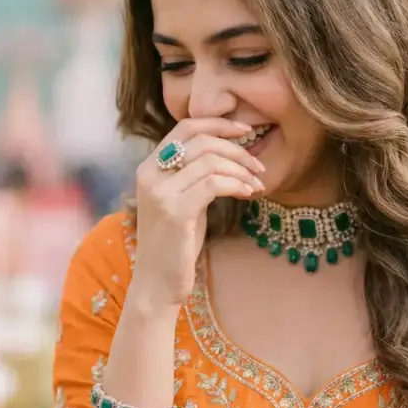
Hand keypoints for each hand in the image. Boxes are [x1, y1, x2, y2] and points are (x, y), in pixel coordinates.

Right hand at [130, 118, 265, 308]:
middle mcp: (150, 174)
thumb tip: (229, 151)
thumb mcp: (182, 200)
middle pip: (202, 140)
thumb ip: (194, 175)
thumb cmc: (174, 243)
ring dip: (241, 170)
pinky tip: (248, 193)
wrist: (157, 283)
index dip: (219, 123)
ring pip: (211, 161)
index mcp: (149, 167)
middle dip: (237, 149)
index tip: (246, 131)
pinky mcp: (175, 212)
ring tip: (256, 184)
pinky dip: (236, 185)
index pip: (185, 126)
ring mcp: (160, 193)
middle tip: (258, 166)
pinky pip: (214, 184)